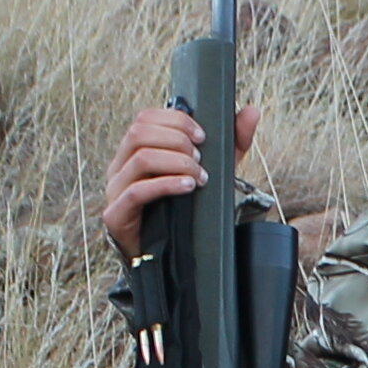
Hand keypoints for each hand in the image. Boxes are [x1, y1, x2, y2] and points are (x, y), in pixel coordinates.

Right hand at [101, 100, 260, 257]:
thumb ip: (232, 141)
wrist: (170, 256)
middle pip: (140, 131)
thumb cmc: (186, 207)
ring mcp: (115, 189)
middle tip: (201, 159)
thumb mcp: (214, 169)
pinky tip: (188, 187)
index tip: (202, 136)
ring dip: (176, 162)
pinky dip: (167, 184)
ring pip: (140, 158)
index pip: (146, 117)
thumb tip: (252, 110)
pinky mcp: (116, 214)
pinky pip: (138, 191)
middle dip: (177, 140)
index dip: (176, 120)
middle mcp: (120, 165)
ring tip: (199, 176)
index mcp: (136, 149)